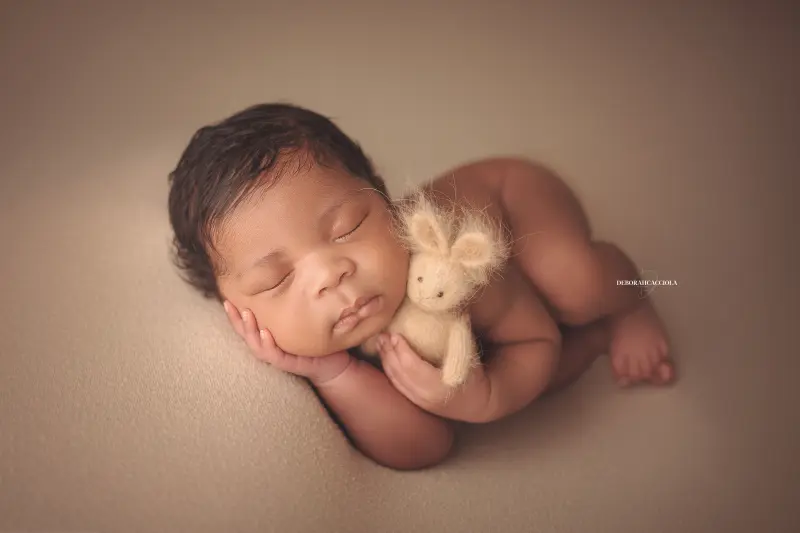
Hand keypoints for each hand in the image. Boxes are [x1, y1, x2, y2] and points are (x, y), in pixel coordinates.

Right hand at [223, 300, 352, 384]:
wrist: (332, 364)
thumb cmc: (314, 340)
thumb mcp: (300, 320)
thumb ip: (291, 306)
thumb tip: (288, 278)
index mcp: (267, 337)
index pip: (246, 325)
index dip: (234, 314)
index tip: (225, 299)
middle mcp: (268, 347)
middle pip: (245, 335)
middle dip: (235, 320)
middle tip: (228, 304)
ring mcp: (277, 357)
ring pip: (256, 345)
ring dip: (250, 329)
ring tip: (247, 314)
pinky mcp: (288, 364)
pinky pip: (274, 355)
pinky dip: (268, 344)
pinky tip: (265, 333)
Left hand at [378, 333, 492, 422]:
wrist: (475, 402)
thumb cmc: (473, 374)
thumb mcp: (467, 355)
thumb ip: (457, 334)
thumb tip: (448, 306)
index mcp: (440, 386)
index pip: (412, 366)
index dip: (401, 350)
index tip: (395, 334)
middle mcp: (426, 396)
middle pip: (400, 373)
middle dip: (388, 353)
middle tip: (382, 334)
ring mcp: (419, 401)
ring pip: (396, 379)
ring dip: (385, 360)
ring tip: (380, 342)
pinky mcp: (415, 401)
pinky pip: (397, 384)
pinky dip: (389, 369)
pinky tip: (385, 355)